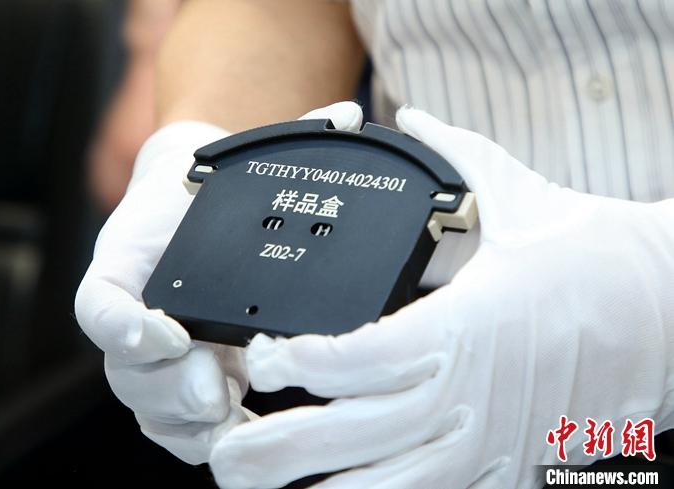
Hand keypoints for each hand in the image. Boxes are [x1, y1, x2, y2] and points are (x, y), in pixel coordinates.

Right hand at [75, 102, 364, 463]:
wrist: (188, 206)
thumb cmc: (204, 187)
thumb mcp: (235, 159)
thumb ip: (286, 140)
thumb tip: (347, 116)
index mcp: (133, 262)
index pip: (101, 303)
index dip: (123, 326)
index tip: (168, 331)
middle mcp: (136, 312)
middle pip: (125, 371)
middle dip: (172, 388)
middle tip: (217, 386)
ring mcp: (155, 351)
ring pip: (149, 404)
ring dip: (189, 418)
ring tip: (233, 410)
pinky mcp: (181, 374)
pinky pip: (172, 422)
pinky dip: (199, 435)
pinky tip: (240, 428)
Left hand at [209, 107, 673, 487]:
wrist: (666, 315)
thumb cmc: (588, 258)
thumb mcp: (520, 197)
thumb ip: (456, 158)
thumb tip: (416, 118)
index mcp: (465, 321)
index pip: (367, 355)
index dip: (307, 364)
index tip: (263, 359)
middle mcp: (468, 390)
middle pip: (357, 434)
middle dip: (280, 449)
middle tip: (223, 451)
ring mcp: (485, 440)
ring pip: (388, 488)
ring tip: (254, 488)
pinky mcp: (503, 468)